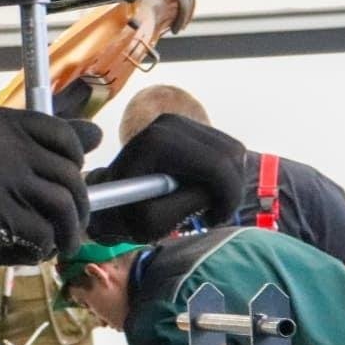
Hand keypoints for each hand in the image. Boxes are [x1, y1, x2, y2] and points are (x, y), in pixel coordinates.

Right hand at [0, 107, 90, 280]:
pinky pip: (43, 232)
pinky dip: (43, 248)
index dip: (75, 160)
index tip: (70, 181)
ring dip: (69, 231)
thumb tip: (95, 135)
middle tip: (72, 226)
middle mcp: (0, 140)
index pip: (62, 133)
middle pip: (69, 173)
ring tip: (62, 244)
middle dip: (79, 207)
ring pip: (62, 203)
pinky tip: (31, 251)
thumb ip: (39, 145)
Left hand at [90, 114, 244, 240]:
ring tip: (203, 205)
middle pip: (232, 154)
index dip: (228, 196)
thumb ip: (189, 204)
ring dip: (227, 183)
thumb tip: (218, 189)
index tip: (214, 219)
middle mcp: (170, 123)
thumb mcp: (153, 222)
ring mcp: (181, 121)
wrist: (110, 197)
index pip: (218, 164)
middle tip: (213, 215)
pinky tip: (201, 190)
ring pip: (234, 151)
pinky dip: (223, 174)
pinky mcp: (190, 127)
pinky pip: (226, 150)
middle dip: (230, 190)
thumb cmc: (127, 214)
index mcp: (158, 142)